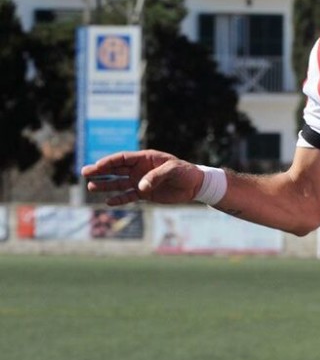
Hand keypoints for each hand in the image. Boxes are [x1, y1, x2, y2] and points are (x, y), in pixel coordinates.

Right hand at [82, 150, 203, 205]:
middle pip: (116, 169)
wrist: (195, 185)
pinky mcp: (145, 194)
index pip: (123, 158)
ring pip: (119, 183)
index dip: (109, 161)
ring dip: (106, 185)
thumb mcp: (173, 170)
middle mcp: (140, 169)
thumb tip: (140, 187)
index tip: (97, 166)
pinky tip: (108, 202)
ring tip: (91, 187)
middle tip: (84, 173)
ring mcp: (141, 181)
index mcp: (146, 158)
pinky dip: (119, 199)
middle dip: (100, 171)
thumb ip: (156, 176)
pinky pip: (128, 196)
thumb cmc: (185, 172)